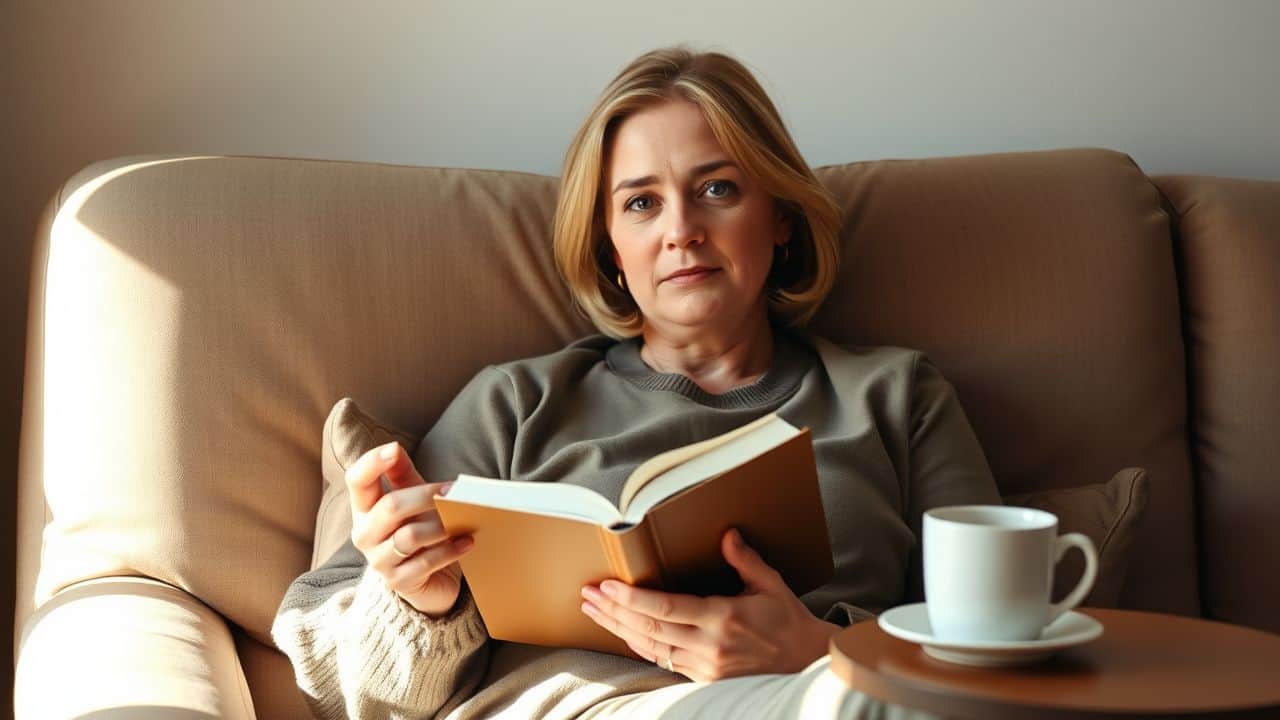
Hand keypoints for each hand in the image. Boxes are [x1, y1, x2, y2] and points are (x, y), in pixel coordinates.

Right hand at [347, 441, 473, 617]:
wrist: (427, 578)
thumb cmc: (417, 528)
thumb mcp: (410, 497)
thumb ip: (401, 473)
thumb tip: (394, 448)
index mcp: (364, 508)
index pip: (356, 481)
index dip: (371, 463)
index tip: (394, 449)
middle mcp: (365, 534)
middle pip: (390, 507)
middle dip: (425, 496)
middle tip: (454, 492)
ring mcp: (379, 561)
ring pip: (409, 537)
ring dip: (440, 526)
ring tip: (464, 519)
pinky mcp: (399, 582)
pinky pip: (425, 563)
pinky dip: (449, 551)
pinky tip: (467, 542)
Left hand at [580, 528, 840, 680]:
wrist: (804, 663)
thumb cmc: (788, 622)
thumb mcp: (771, 585)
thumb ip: (745, 560)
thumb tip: (727, 534)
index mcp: (724, 618)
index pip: (667, 608)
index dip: (633, 598)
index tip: (608, 586)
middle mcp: (709, 645)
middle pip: (649, 628)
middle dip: (614, 611)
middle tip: (588, 596)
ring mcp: (704, 666)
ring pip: (650, 646)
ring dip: (619, 628)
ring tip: (594, 612)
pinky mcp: (703, 678)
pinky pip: (662, 660)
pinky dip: (639, 645)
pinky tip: (622, 632)